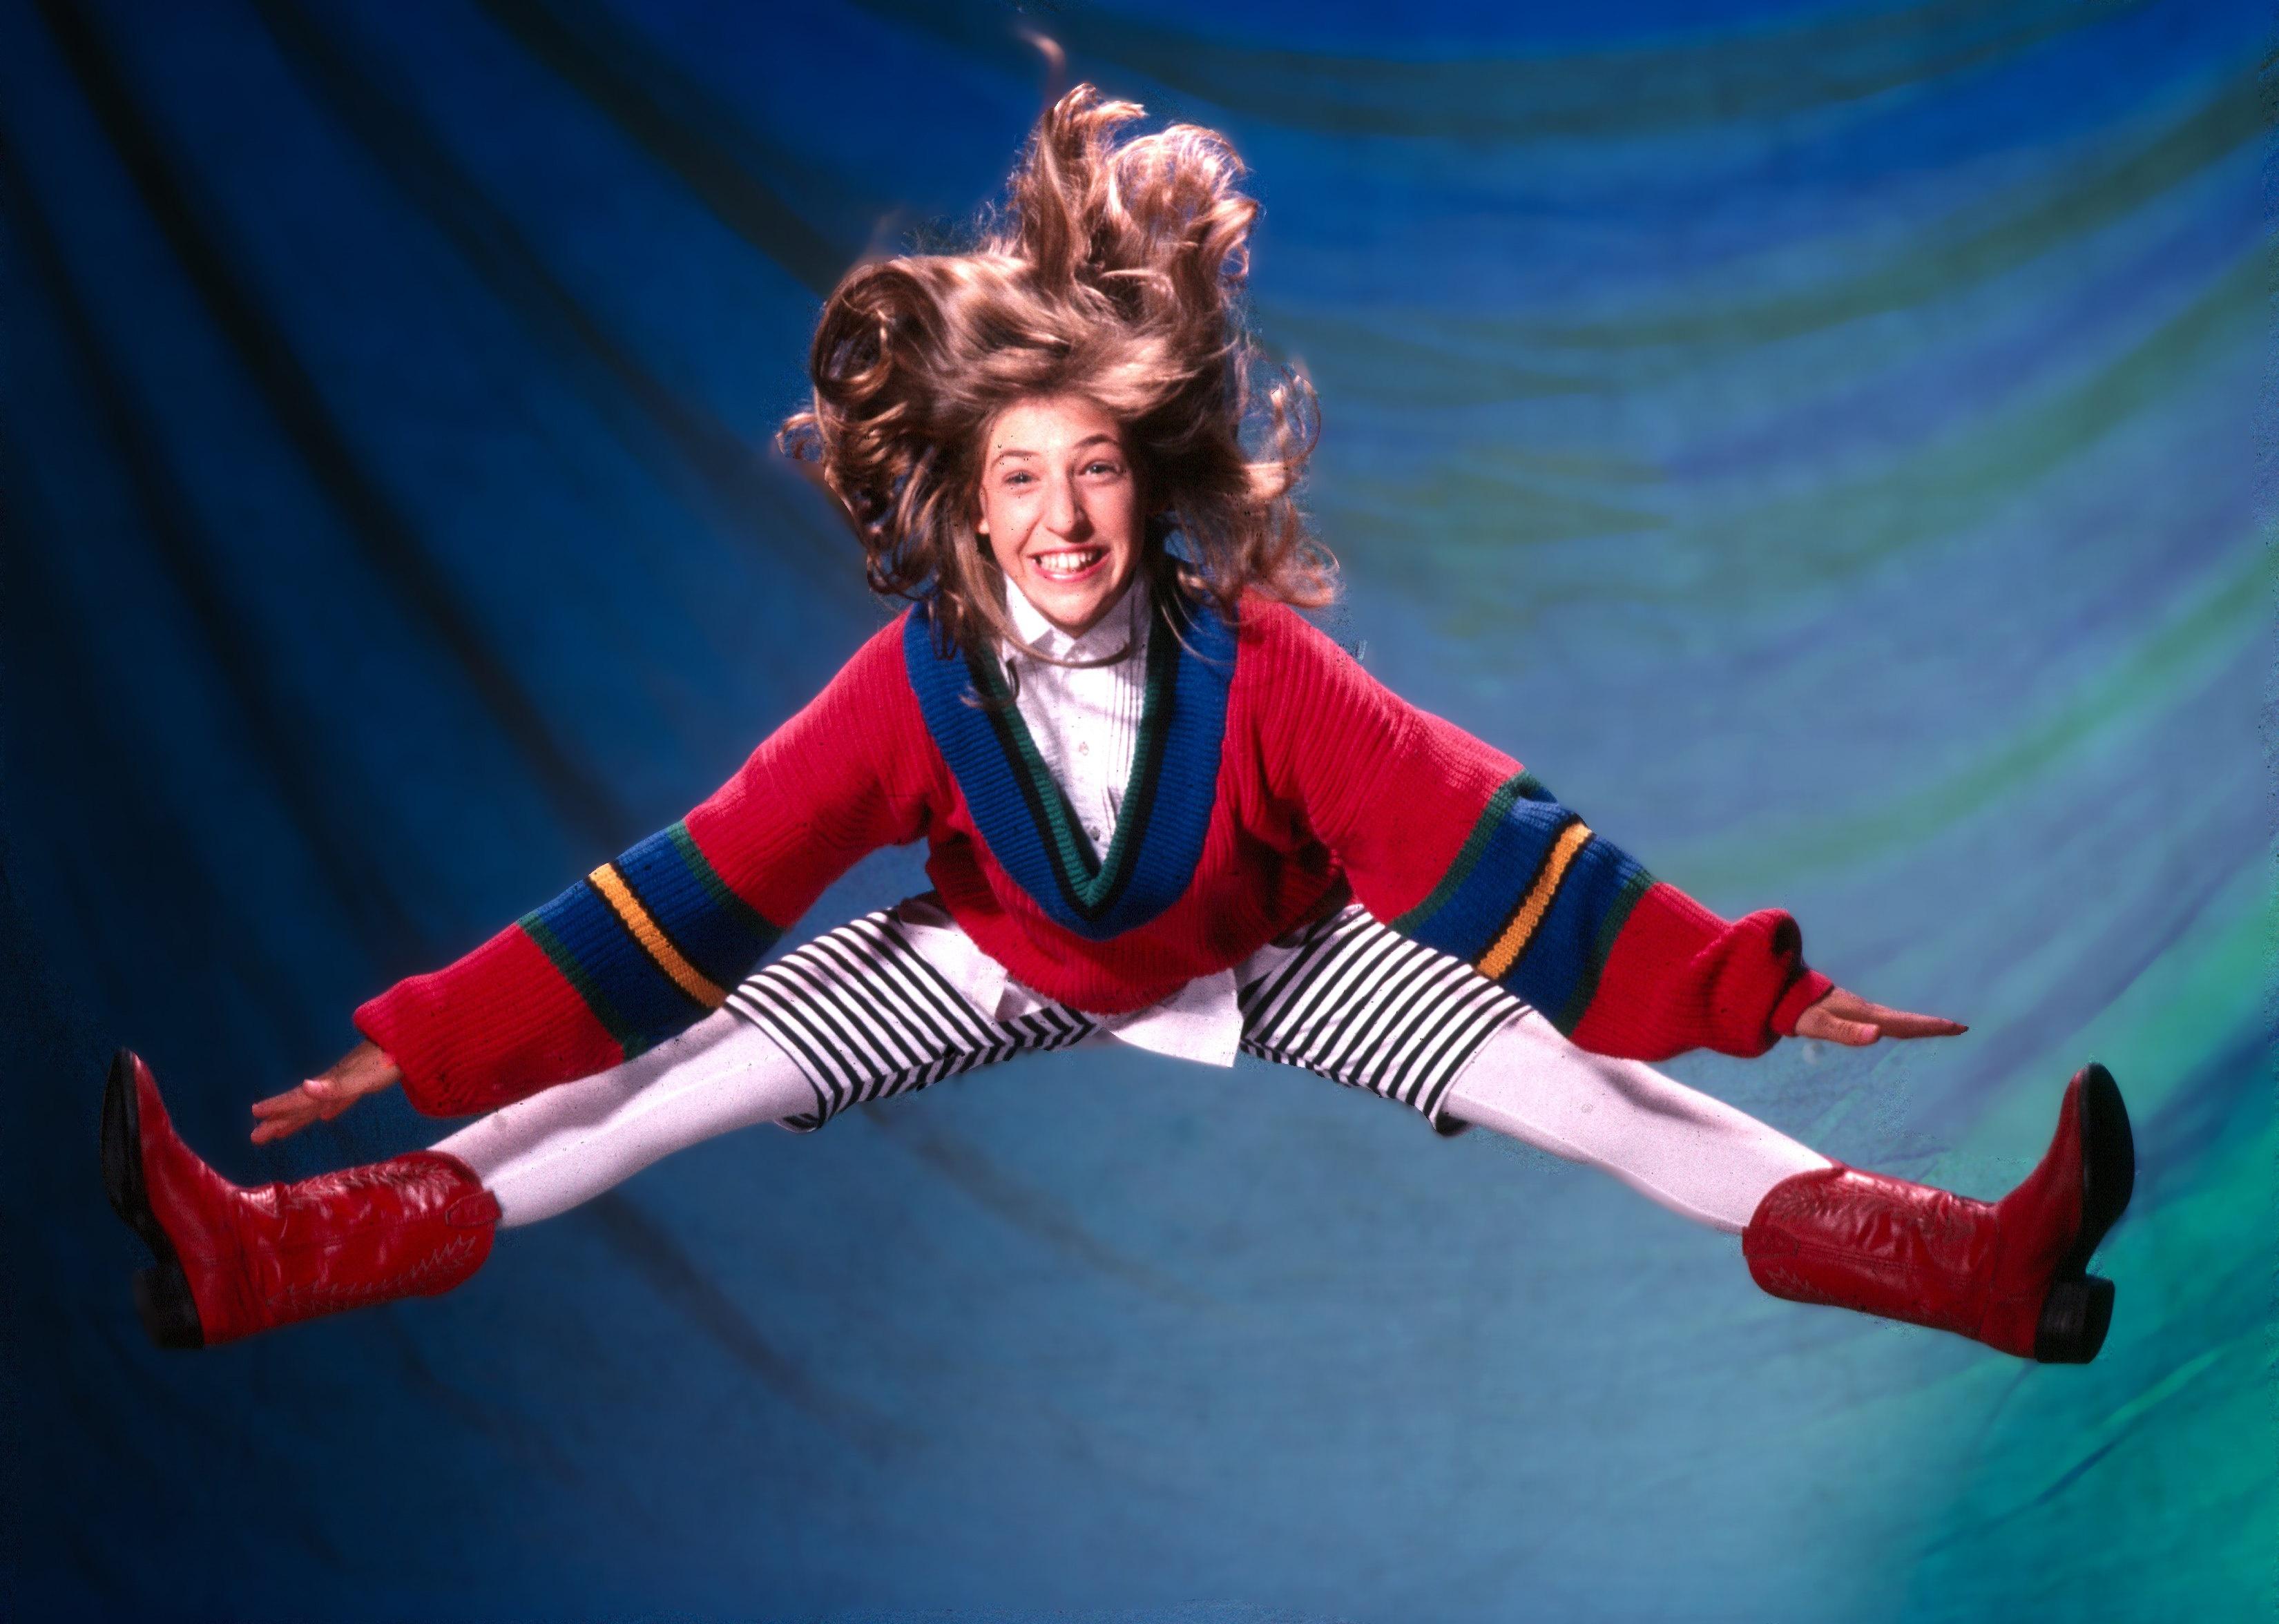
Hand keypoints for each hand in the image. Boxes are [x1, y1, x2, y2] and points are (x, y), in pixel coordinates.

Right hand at [249, 1041, 402, 1143]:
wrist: (409, 1041)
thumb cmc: (386, 1063)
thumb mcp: (360, 1078)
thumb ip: (333, 1087)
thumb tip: (305, 1087)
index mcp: (329, 1085)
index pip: (298, 1100)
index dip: (277, 1109)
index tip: (255, 1116)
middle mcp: (333, 1084)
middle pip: (301, 1106)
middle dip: (278, 1121)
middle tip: (254, 1137)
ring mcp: (346, 1083)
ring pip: (316, 1105)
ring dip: (297, 1118)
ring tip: (278, 1131)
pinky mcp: (362, 1084)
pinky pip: (338, 1101)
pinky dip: (329, 1109)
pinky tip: (325, 1116)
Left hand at [1793, 986, 1966, 1046]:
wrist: (1778, 989)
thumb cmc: (1797, 1010)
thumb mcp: (1819, 1025)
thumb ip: (1845, 1032)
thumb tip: (1877, 1035)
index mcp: (1864, 1015)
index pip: (1903, 1024)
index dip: (1930, 1026)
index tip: (1958, 1027)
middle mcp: (1865, 1011)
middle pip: (1904, 1021)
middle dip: (1931, 1025)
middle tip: (1959, 1028)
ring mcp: (1858, 1011)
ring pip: (1894, 1020)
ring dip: (1918, 1024)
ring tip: (1941, 1028)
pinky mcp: (1850, 1012)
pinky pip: (1881, 1020)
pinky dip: (1899, 1024)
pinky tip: (1898, 1029)